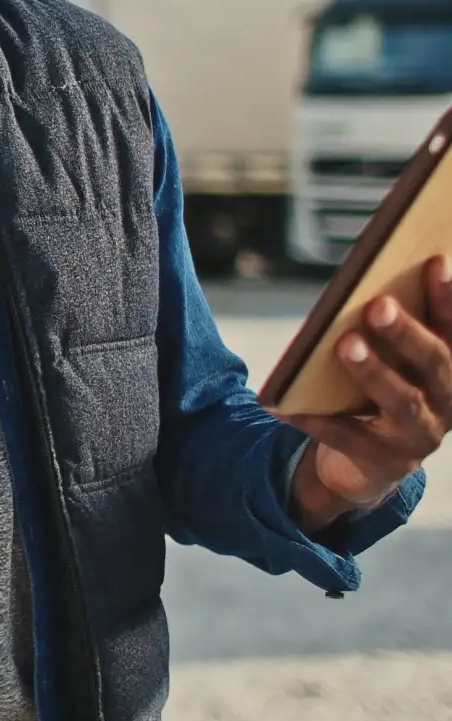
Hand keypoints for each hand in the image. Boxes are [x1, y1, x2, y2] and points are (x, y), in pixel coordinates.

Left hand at [282, 255, 451, 531]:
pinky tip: (285, 404)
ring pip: (402, 401)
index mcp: (451, 369)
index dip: (448, 296)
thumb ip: (389, 328)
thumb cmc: (378, 391)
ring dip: (374, 370)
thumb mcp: (391, 360)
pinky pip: (346, 436)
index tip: (436, 259)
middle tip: (378, 304)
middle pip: (434, 362)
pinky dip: (315, 419)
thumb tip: (367, 277)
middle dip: (407, 332)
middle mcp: (446, 401)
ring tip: (344, 343)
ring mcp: (418, 435)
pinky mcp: (382, 461)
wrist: (367, 462)